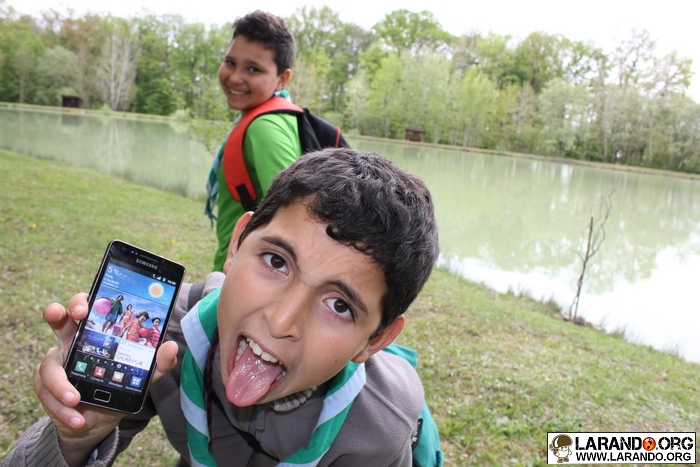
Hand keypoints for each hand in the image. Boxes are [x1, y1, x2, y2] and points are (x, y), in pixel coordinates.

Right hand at [34, 293, 177, 465]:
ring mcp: (56, 364)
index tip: (84, 308)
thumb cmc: (117, 387)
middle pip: (59, 319)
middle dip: (57, 313)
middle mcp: (71, 343)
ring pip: (48, 366)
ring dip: (60, 385)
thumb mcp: (141, 377)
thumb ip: (157, 363)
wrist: (98, 421)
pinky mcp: (45, 387)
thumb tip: (171, 347)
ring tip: (76, 400)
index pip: (87, 309)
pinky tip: (76, 418)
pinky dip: (60, 409)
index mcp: (94, 334)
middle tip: (62, 316)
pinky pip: (45, 393)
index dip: (81, 303)